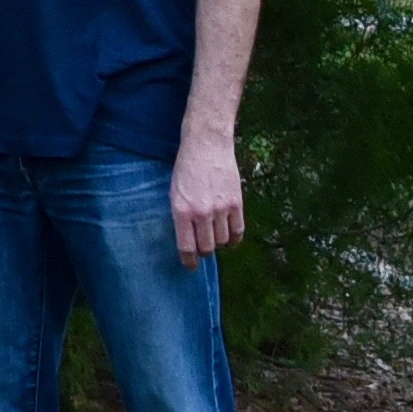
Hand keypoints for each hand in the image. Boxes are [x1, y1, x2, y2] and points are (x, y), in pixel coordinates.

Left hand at [171, 132, 246, 265]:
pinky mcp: (237, 204)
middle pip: (207, 247)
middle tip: (202, 250)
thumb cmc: (185, 168)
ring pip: (223, 241)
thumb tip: (188, 238)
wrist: (206, 145)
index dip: (189, 261)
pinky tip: (229, 237)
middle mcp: (202, 213)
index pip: (186, 247)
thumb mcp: (174, 192)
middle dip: (204, 252)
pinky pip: (238, 231)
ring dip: (218, 243)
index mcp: (181, 211)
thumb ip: (181, 215)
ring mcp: (221, 209)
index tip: (190, 266)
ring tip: (213, 238)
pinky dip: (234, 238)